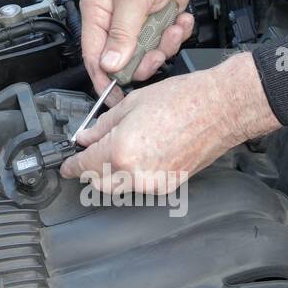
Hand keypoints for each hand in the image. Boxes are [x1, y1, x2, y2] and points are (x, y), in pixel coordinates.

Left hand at [60, 53, 280, 193]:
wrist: (220, 108)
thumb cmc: (183, 100)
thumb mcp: (132, 104)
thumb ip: (103, 126)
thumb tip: (86, 137)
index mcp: (120, 152)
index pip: (83, 166)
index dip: (70, 165)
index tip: (66, 165)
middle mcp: (136, 174)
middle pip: (99, 183)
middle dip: (90, 170)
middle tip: (89, 154)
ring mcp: (154, 184)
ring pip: (120, 188)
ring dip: (111, 175)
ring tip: (117, 152)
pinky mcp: (169, 186)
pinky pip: (141, 185)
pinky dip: (133, 176)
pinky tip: (140, 156)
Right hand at [80, 0, 215, 97]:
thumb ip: (122, 33)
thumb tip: (108, 64)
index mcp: (97, 11)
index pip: (94, 54)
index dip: (103, 77)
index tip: (115, 95)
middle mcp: (115, 19)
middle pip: (122, 60)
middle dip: (143, 61)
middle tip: (156, 55)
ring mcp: (137, 22)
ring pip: (147, 54)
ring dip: (164, 46)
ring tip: (172, 28)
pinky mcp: (157, 21)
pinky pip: (165, 42)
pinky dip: (176, 35)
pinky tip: (180, 19)